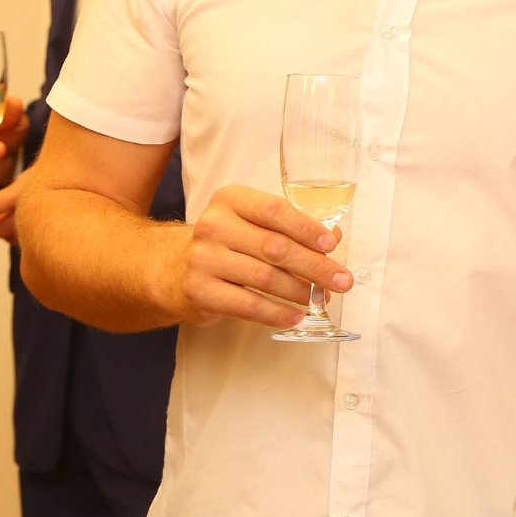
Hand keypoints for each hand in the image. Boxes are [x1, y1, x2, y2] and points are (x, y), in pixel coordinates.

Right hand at [158, 184, 353, 327]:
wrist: (174, 269)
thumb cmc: (228, 243)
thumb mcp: (253, 224)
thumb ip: (291, 228)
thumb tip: (333, 238)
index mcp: (230, 200)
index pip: (274, 210)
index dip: (306, 228)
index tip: (331, 244)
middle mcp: (213, 226)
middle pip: (275, 247)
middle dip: (314, 266)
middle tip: (341, 280)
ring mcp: (203, 259)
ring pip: (265, 278)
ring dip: (299, 291)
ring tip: (320, 298)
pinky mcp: (200, 291)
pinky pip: (248, 305)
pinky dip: (277, 313)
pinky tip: (295, 316)